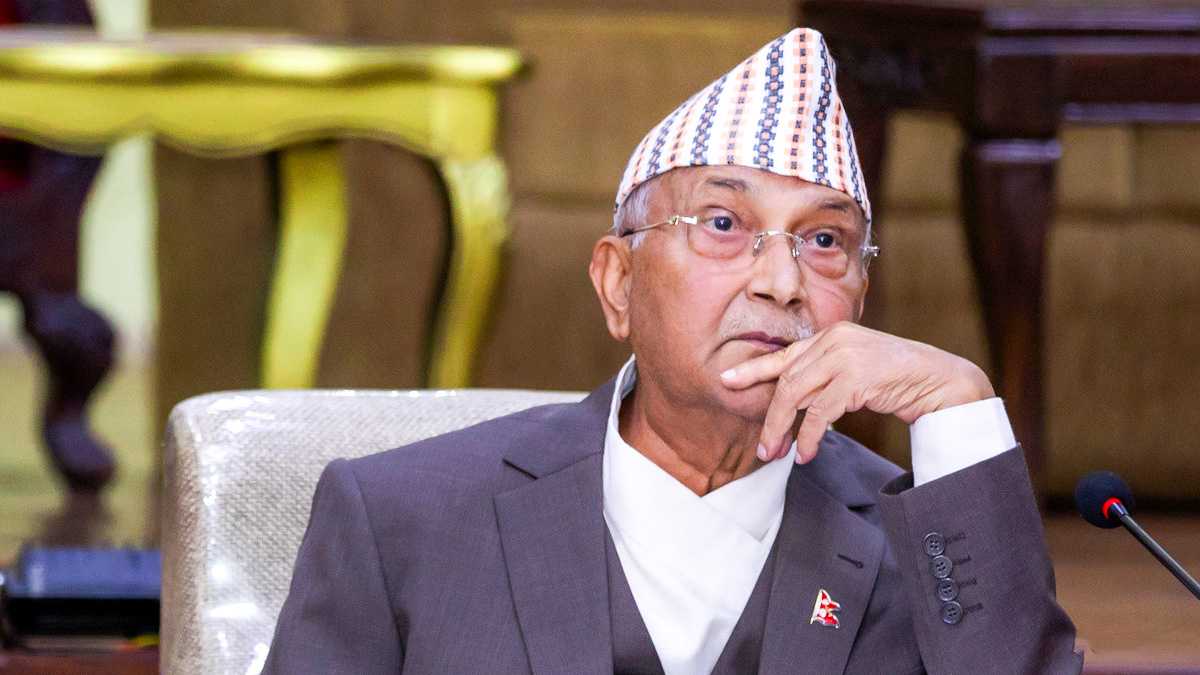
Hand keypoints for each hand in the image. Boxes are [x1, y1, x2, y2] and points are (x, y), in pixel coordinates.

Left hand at [719, 322, 994, 463]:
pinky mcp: (857, 376)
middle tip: (763, 448)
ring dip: (784, 430)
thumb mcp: (856, 371)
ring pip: (797, 395)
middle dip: (770, 418)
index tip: (727, 379)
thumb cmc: (900, 380)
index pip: (785, 355)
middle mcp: (835, 339)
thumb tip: (794, 406)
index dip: (754, 369)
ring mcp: (846, 355)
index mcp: (832, 334)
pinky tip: (805, 453)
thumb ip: (827, 377)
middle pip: (786, 380)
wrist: (942, 381)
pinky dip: (808, 436)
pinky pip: (820, 412)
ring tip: (778, 455)